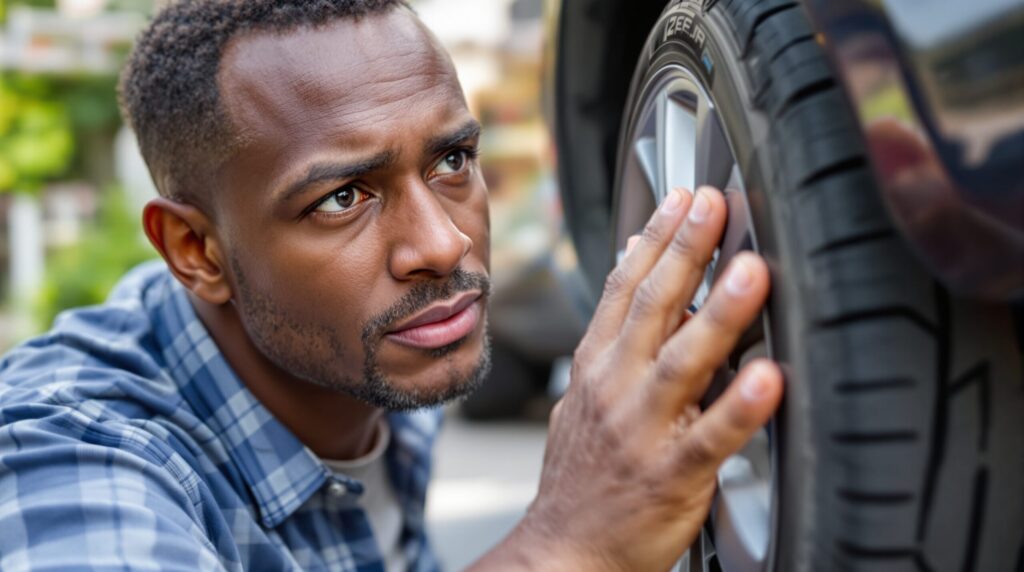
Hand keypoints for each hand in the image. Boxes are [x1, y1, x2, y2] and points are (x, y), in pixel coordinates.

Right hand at [473, 186, 783, 570]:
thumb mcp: (583, 399)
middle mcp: (615, 388)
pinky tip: (768, 378)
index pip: (623, 287)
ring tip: (751, 271)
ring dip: (717, 313)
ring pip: (681, 361)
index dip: (655, 238)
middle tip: (715, 204)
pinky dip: (740, 407)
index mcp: (596, 366)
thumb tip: (636, 286)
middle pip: (651, 307)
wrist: (565, 551)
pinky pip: (711, 437)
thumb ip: (612, 344)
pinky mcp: (671, 474)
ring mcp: (642, 430)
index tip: (684, 199)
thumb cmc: (582, 475)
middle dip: (686, 249)